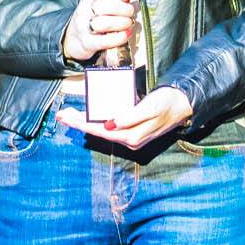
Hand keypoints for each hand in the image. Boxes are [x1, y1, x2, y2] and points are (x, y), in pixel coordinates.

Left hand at [56, 85, 194, 150]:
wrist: (182, 105)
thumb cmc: (166, 104)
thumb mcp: (149, 108)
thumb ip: (130, 116)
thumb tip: (110, 123)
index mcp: (131, 136)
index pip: (100, 130)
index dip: (82, 124)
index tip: (67, 118)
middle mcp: (129, 140)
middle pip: (98, 132)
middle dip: (79, 123)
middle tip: (62, 115)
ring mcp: (130, 137)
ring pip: (102, 130)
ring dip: (86, 122)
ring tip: (70, 116)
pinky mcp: (132, 131)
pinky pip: (109, 127)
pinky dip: (97, 121)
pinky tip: (88, 117)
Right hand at [62, 0, 137, 64]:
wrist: (72, 39)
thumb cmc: (92, 19)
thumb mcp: (102, 4)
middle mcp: (84, 11)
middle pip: (102, 6)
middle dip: (122, 9)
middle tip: (130, 13)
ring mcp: (83, 27)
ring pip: (102, 24)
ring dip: (121, 23)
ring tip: (128, 24)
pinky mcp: (87, 43)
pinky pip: (104, 41)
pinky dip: (119, 38)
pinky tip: (126, 34)